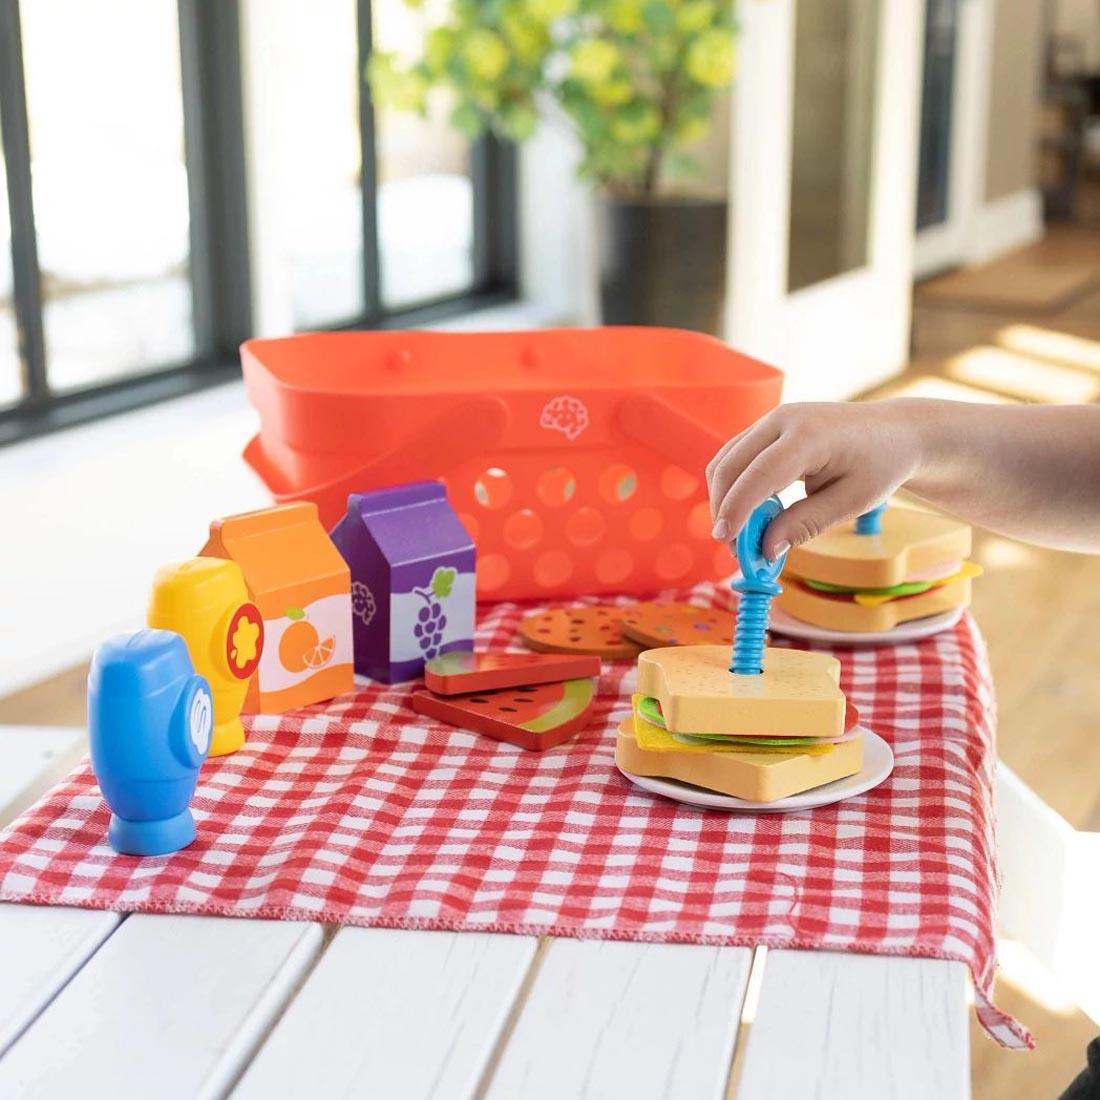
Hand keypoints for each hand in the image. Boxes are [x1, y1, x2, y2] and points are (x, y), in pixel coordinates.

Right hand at [706, 402, 922, 560]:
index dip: (736, 508)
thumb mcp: (852, 501)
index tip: (724, 540)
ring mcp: (773, 419)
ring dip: (725, 499)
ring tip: (742, 534)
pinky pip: (736, 457)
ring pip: (726, 461)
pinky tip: (750, 513)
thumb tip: (766, 549)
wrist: (895, 431)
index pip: (758, 474)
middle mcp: (783, 419)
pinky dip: (734, 487)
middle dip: (724, 508)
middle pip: (730, 465)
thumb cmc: (880, 465)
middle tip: (735, 548)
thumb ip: (806, 524)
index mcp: (810, 435)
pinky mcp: (768, 427)